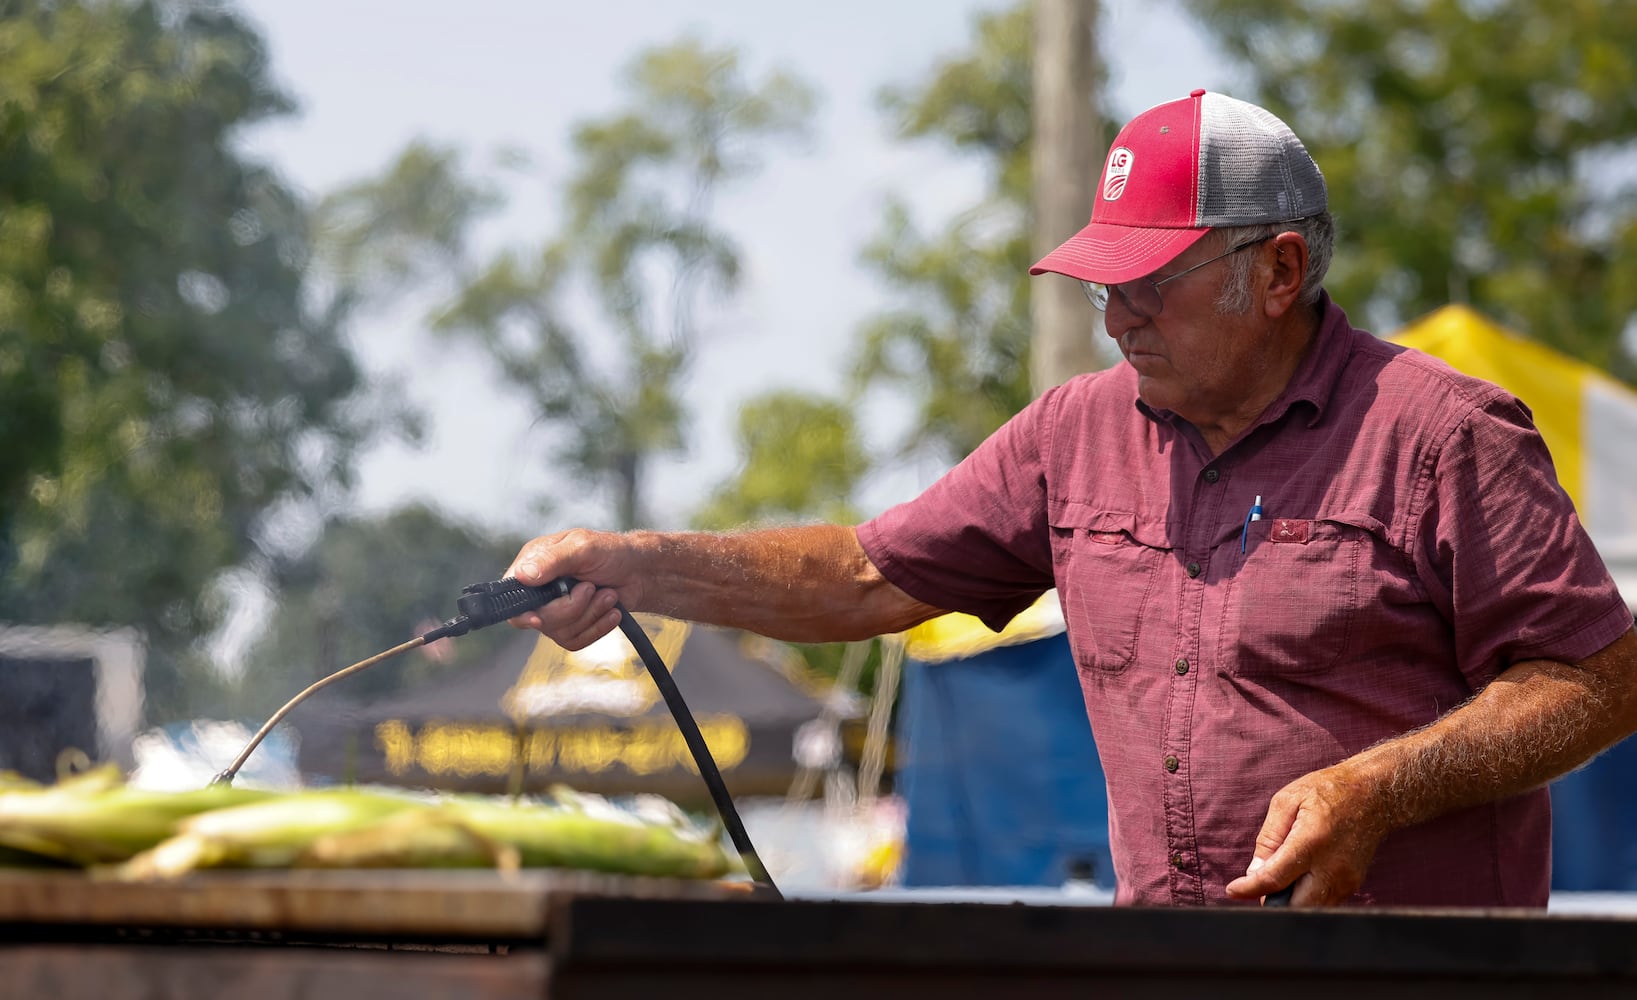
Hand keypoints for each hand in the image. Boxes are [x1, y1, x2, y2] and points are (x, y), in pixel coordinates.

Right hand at [504, 529, 639, 648]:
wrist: (639, 571)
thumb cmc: (611, 552)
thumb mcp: (582, 547)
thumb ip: (552, 560)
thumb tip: (522, 576)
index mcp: (534, 564)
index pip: (511, 595)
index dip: (521, 611)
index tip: (537, 618)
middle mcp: (539, 589)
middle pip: (539, 619)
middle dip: (572, 607)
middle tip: (592, 587)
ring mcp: (554, 610)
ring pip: (559, 633)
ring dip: (590, 614)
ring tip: (607, 595)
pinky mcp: (572, 626)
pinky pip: (575, 641)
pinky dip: (597, 628)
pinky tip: (611, 612)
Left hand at [1224, 762, 1391, 906]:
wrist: (1374, 795)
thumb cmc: (1328, 792)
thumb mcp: (1287, 801)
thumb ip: (1268, 838)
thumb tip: (1255, 872)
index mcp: (1311, 842)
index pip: (1275, 879)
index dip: (1249, 889)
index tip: (1234, 890)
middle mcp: (1332, 866)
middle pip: (1295, 906)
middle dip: (1272, 903)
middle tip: (1259, 887)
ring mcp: (1346, 879)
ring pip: (1311, 909)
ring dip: (1290, 902)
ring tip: (1280, 879)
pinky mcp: (1353, 885)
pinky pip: (1324, 903)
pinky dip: (1306, 898)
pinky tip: (1299, 878)